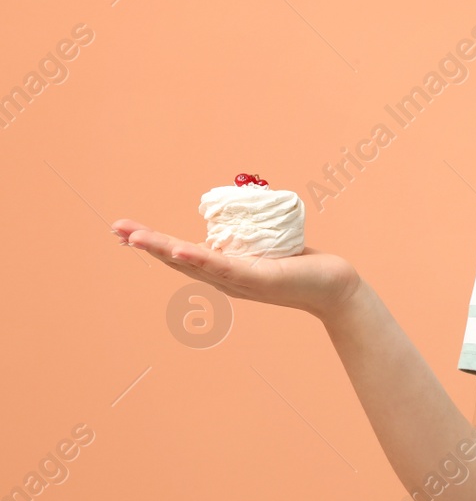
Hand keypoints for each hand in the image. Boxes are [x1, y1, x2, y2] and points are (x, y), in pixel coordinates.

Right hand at [111, 218, 362, 320]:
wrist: (334, 288)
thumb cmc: (303, 267)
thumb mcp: (267, 247)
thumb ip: (250, 235)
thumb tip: (238, 212)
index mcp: (223, 271)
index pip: (180, 255)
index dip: (152, 243)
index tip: (124, 230)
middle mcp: (224, 280)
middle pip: (177, 260)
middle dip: (145, 243)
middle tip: (115, 228)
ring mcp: (238, 281)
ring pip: (193, 263)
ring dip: (161, 249)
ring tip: (134, 237)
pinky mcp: (258, 279)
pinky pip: (224, 266)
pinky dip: (199, 258)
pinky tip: (178, 248)